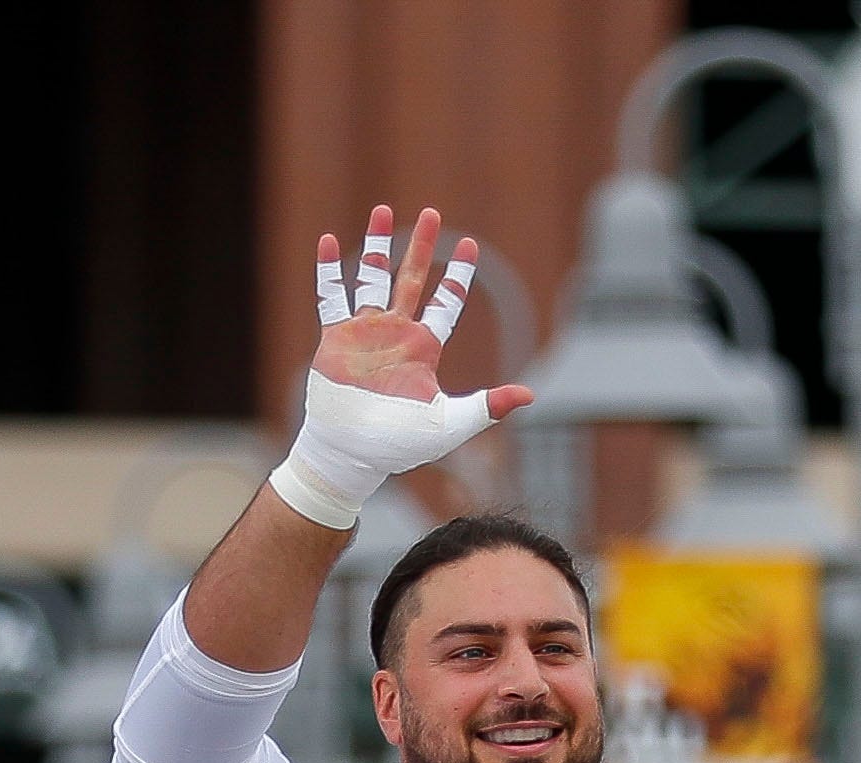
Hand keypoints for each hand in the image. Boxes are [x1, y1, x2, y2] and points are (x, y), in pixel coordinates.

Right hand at [272, 207, 533, 528]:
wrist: (353, 455)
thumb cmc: (400, 445)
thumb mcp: (450, 424)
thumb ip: (487, 406)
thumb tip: (530, 396)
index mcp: (423, 349)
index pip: (446, 304)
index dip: (458, 276)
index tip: (470, 245)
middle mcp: (396, 334)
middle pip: (412, 279)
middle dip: (422, 246)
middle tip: (433, 212)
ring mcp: (365, 333)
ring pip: (371, 277)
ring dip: (377, 244)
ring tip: (383, 209)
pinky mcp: (335, 339)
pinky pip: (331, 297)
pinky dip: (330, 269)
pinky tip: (329, 241)